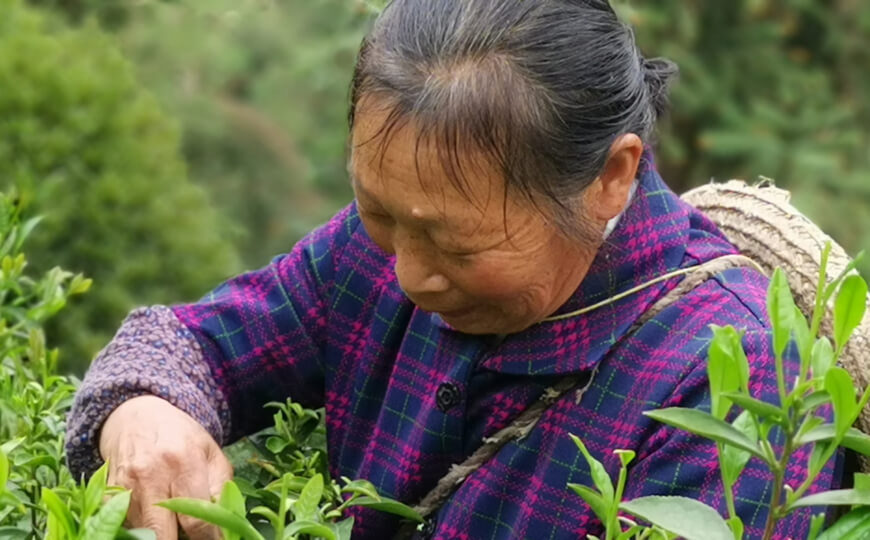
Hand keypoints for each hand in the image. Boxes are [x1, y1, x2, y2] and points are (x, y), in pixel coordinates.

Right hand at [99, 395, 233, 539]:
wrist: (136, 416)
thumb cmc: (181, 437)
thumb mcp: (211, 453)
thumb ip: (221, 487)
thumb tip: (223, 522)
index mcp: (184, 463)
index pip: (196, 521)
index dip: (209, 539)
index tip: (214, 538)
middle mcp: (151, 476)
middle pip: (162, 536)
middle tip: (192, 535)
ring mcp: (125, 487)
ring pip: (144, 533)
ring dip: (161, 533)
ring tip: (174, 521)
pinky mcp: (108, 495)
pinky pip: (126, 525)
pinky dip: (141, 527)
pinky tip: (154, 516)